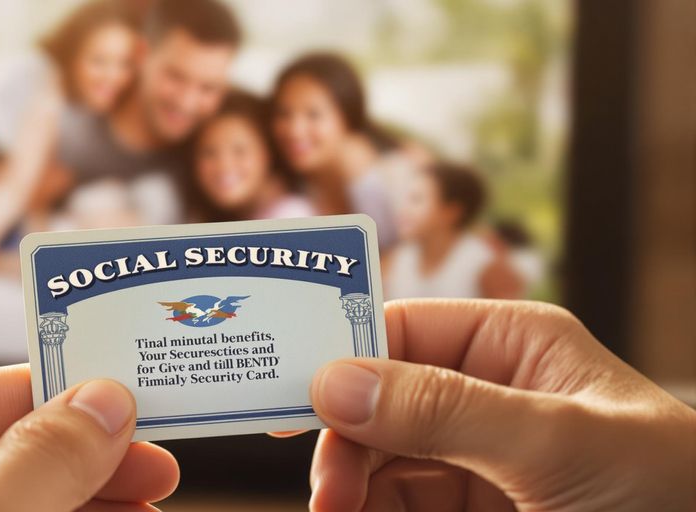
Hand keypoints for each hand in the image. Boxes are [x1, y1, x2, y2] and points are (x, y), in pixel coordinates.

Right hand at [308, 299, 695, 510]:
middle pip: (376, 401)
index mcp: (511, 344)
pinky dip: (367, 510)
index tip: (292, 396)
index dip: (341, 356)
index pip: (401, 331)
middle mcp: (484, 393)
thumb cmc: (669, 489)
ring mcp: (474, 456)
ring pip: (378, 458)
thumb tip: (337, 381)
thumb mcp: (557, 442)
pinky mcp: (470, 509)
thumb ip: (446, 410)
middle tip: (328, 489)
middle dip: (344, 440)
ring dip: (348, 485)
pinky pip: (397, 502)